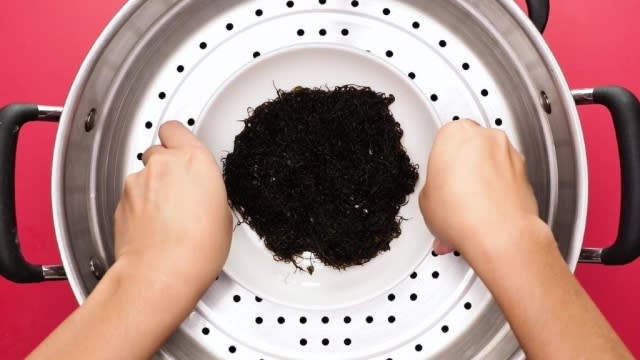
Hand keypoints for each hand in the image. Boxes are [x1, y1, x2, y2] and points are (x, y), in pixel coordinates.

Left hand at [114, 121, 231, 298]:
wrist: (162, 273)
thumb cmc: (197, 249)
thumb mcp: (222, 213)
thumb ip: (206, 189)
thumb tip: (201, 193)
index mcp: (194, 160)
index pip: (176, 129)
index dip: (177, 139)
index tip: (181, 148)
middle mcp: (163, 164)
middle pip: (157, 151)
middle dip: (165, 167)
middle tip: (179, 190)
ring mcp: (138, 182)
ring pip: (143, 176)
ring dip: (152, 189)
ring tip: (167, 217)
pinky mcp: (121, 201)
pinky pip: (132, 197)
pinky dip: (139, 207)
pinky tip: (153, 227)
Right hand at [419, 119, 543, 255]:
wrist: (499, 235)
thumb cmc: (462, 213)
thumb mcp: (426, 199)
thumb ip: (435, 186)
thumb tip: (440, 196)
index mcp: (456, 133)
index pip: (444, 140)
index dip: (440, 163)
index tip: (438, 176)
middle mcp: (487, 138)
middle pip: (472, 149)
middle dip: (464, 170)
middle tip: (452, 192)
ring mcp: (510, 155)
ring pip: (492, 165)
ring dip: (482, 182)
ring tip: (469, 210)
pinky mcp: (527, 175)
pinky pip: (507, 181)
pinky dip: (499, 194)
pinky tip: (486, 214)